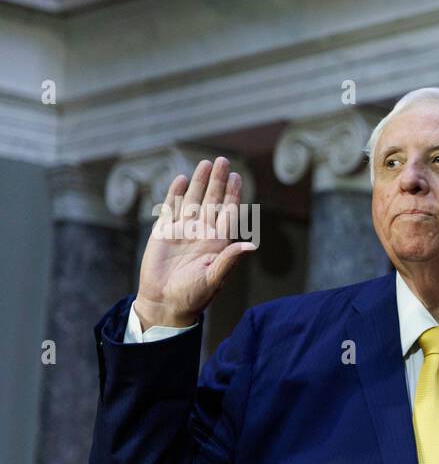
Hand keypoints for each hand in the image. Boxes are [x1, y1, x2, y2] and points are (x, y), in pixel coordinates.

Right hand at [134, 157, 255, 330]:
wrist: (164, 302)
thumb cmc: (193, 295)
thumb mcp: (214, 278)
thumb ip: (229, 260)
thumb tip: (250, 246)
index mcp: (218, 242)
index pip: (228, 213)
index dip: (233, 194)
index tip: (238, 177)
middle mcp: (202, 232)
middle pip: (212, 201)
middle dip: (218, 181)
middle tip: (223, 160)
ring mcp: (183, 230)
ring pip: (193, 200)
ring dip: (200, 182)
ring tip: (206, 163)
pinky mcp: (164, 232)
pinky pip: (171, 208)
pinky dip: (176, 194)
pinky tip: (183, 179)